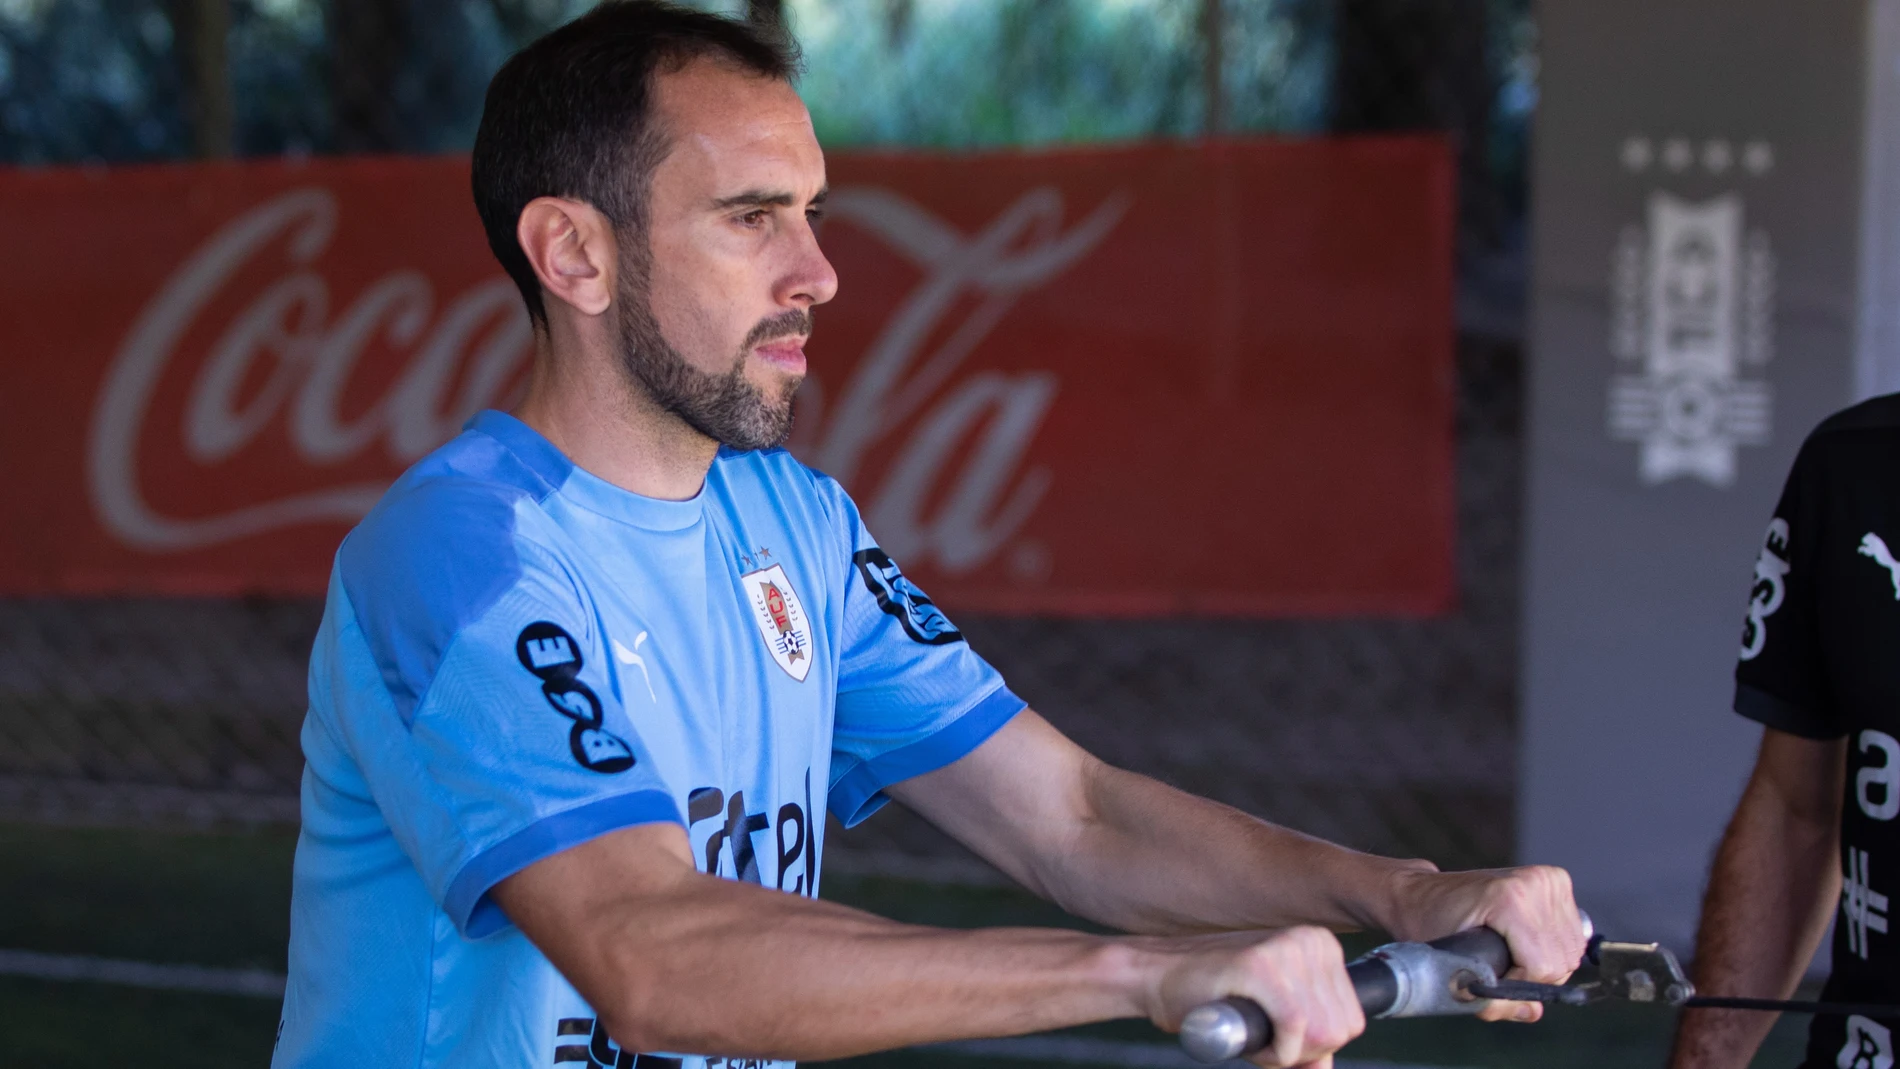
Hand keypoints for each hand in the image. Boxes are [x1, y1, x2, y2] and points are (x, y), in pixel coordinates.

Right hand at [1145, 925, 1364, 1068]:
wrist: (1156, 977)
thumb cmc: (1213, 996)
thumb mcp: (1273, 1014)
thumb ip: (1306, 1039)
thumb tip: (1325, 1068)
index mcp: (1322, 945)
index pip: (1351, 1022)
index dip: (1312, 1046)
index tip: (1274, 1032)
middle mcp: (1311, 940)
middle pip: (1339, 1031)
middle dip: (1300, 1052)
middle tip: (1259, 1034)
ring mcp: (1287, 948)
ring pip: (1321, 1034)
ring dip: (1283, 1053)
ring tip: (1248, 1029)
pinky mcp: (1261, 965)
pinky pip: (1295, 1029)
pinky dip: (1273, 1052)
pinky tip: (1245, 1033)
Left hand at [1382, 864, 1587, 1022]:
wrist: (1422, 893)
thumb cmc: (1431, 927)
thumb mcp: (1451, 968)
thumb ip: (1491, 999)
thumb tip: (1531, 1011)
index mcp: (1510, 897)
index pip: (1543, 967)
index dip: (1519, 984)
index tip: (1492, 979)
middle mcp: (1535, 882)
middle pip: (1562, 961)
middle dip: (1533, 976)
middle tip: (1501, 968)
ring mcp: (1548, 878)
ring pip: (1571, 950)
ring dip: (1545, 962)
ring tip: (1511, 954)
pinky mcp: (1556, 880)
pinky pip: (1572, 934)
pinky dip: (1552, 946)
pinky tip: (1525, 941)